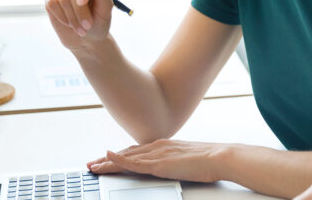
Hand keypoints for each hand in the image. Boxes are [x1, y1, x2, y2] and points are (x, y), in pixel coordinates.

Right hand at [44, 0, 112, 49]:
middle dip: (80, 10)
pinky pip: (51, 3)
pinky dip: (61, 16)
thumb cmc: (99, 21)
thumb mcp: (105, 10)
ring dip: (72, 17)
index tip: (83, 2)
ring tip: (81, 28)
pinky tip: (69, 23)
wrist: (86, 37)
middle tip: (87, 25)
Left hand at [87, 139, 224, 182]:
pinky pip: (133, 163)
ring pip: (126, 158)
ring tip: (93, 166)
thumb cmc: (209, 160)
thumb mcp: (187, 159)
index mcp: (165, 145)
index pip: (137, 151)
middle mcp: (158, 146)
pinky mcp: (159, 164)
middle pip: (127, 153)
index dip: (120, 155)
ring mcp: (157, 154)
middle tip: (92, 164)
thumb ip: (175, 160)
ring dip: (107, 162)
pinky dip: (118, 160)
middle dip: (108, 159)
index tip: (108, 158)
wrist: (219, 157)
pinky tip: (107, 158)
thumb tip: (173, 166)